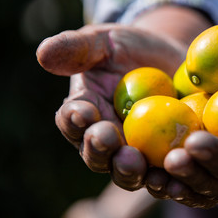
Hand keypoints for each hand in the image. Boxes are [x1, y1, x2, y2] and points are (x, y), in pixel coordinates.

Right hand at [36, 6, 210, 189]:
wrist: (172, 61)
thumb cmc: (132, 49)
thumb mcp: (106, 41)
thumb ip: (78, 47)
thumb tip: (42, 53)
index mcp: (84, 113)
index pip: (71, 121)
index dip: (74, 120)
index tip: (83, 112)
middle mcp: (106, 142)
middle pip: (97, 156)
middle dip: (100, 151)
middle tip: (110, 140)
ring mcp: (136, 155)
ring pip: (128, 173)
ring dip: (130, 171)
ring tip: (138, 163)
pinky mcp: (166, 160)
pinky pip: (166, 174)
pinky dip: (168, 176)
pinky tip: (174, 170)